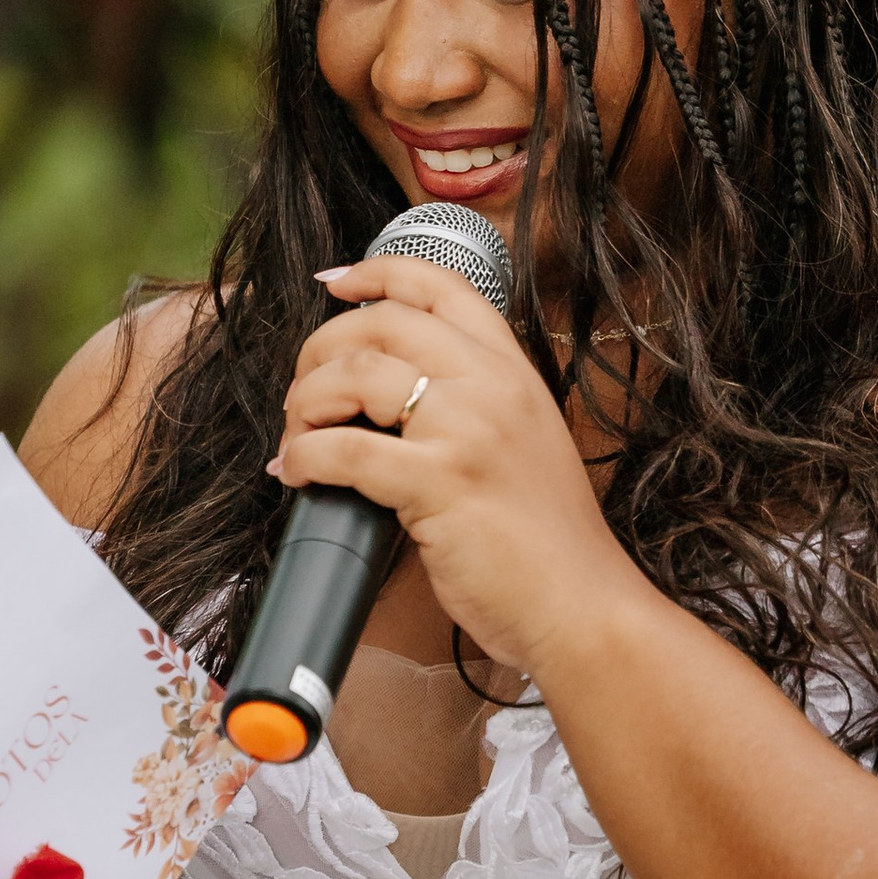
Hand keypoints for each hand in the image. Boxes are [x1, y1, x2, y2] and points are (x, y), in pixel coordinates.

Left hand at [274, 252, 643, 676]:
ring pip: (354, 373)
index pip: (441, 287)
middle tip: (301, 391)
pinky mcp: (439, 481)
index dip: (377, 273)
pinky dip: (303, 457)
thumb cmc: (548, 543)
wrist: (581, 605)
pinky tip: (296, 473)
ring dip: (304, 401)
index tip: (336, 284)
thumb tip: (386, 399)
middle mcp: (491, 385)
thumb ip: (472, 407)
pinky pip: (343, 449)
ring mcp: (467, 428)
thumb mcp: (523, 445)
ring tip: (296, 435)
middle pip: (381, 323)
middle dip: (320, 349)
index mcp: (513, 371)